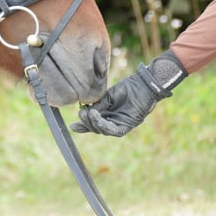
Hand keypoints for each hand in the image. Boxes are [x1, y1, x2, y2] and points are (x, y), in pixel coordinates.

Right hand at [71, 50, 185, 136]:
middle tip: (81, 114)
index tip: (72, 126)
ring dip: (94, 124)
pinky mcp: (128, 125)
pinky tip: (96, 117)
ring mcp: (121, 124)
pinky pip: (115, 131)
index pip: (94, 122)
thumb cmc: (127, 88)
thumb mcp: (107, 96)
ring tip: (87, 114)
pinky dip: (105, 126)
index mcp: (108, 114)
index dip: (83, 125)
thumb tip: (83, 111)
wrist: (142, 84)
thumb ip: (98, 105)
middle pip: (97, 128)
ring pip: (104, 131)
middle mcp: (113, 121)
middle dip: (87, 123)